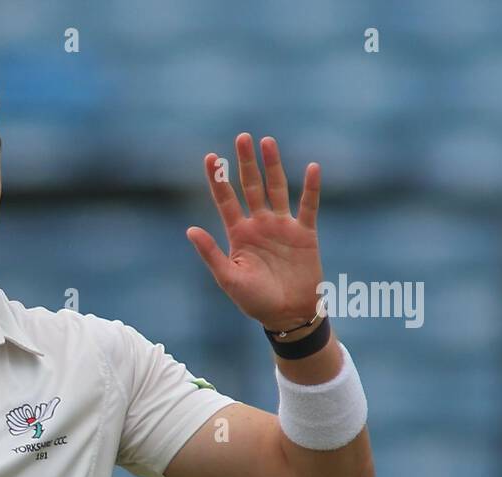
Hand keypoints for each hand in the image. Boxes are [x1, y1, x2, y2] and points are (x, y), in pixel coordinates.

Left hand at [186, 133, 323, 330]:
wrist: (287, 315)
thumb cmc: (254, 300)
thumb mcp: (228, 278)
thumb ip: (211, 253)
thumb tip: (190, 229)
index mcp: (238, 234)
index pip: (226, 200)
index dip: (218, 179)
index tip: (211, 157)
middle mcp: (259, 225)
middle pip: (251, 187)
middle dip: (246, 163)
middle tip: (242, 137)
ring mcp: (282, 227)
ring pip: (277, 189)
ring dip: (273, 166)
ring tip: (267, 142)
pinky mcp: (305, 234)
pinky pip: (309, 206)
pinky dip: (311, 188)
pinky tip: (311, 168)